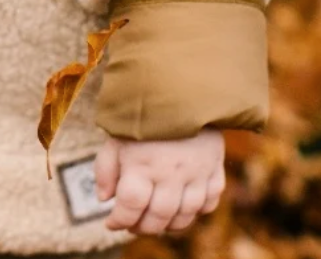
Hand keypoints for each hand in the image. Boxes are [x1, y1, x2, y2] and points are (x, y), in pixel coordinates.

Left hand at [94, 128, 225, 234]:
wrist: (182, 93)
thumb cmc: (143, 118)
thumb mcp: (115, 138)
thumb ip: (106, 170)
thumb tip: (105, 199)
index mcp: (142, 163)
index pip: (131, 205)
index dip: (119, 220)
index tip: (111, 223)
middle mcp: (171, 173)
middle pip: (159, 216)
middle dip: (142, 227)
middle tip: (133, 225)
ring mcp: (197, 174)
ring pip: (186, 214)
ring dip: (169, 225)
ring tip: (155, 220)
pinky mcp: (215, 170)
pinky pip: (209, 203)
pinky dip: (196, 212)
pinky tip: (182, 208)